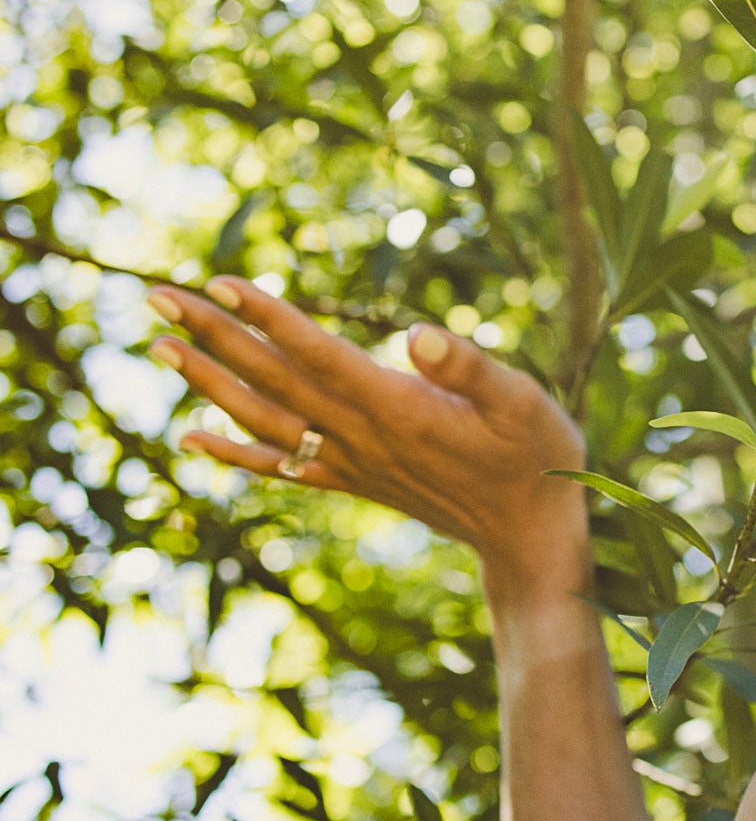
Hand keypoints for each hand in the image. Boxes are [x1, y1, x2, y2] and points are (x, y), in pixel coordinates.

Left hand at [147, 277, 589, 594]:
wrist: (527, 537)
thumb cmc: (535, 458)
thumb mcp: (523, 402)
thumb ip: (470, 367)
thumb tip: (416, 333)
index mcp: (398, 409)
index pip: (317, 355)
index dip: (267, 318)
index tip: (218, 284)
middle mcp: (362, 437)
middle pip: (274, 379)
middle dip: (214, 335)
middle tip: (157, 295)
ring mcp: (351, 462)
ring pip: (265, 418)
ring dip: (208, 381)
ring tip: (161, 344)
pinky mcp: (352, 481)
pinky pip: (280, 466)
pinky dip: (232, 451)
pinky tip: (192, 436)